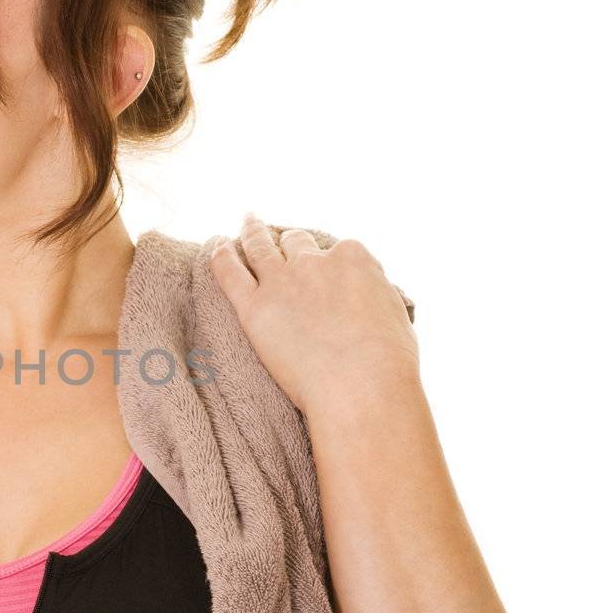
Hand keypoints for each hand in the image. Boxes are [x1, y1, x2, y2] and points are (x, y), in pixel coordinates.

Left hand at [208, 213, 419, 416]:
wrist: (360, 388)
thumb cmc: (387, 364)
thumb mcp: (395, 317)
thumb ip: (375, 299)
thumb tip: (368, 304)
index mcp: (354, 259)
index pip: (338, 252)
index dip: (332, 264)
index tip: (329, 275)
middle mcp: (315, 262)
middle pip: (296, 243)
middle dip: (290, 243)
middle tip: (282, 240)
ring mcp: (282, 282)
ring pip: (260, 246)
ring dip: (251, 233)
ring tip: (246, 224)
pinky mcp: (254, 308)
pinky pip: (229, 272)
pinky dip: (221, 255)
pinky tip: (217, 247)